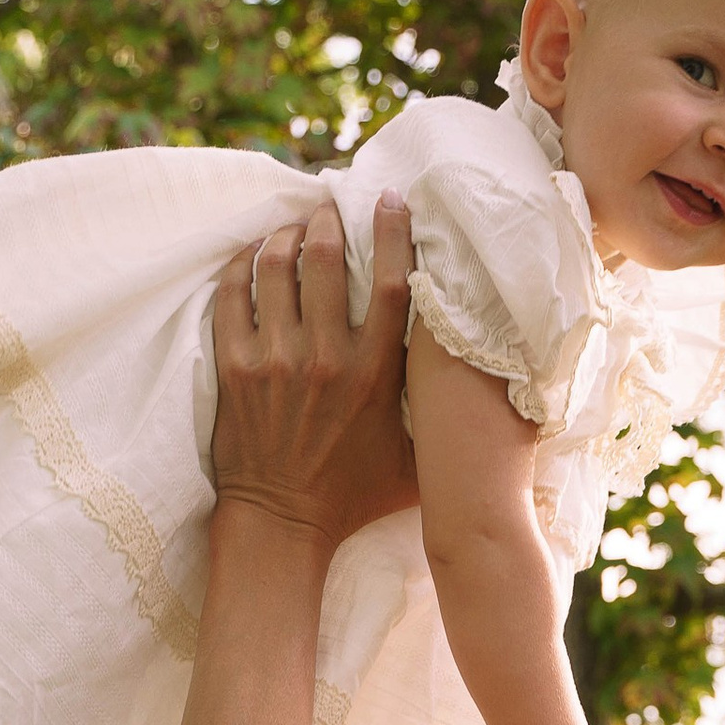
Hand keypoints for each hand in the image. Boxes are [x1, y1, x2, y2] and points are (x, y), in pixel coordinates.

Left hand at [208, 192, 417, 548]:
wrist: (283, 525)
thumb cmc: (355, 496)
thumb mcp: (417, 462)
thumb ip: (444, 418)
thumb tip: (492, 387)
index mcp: (375, 375)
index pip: (392, 281)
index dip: (393, 230)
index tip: (390, 199)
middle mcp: (325, 359)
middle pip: (325, 257)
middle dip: (327, 220)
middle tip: (328, 208)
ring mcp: (274, 361)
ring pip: (276, 266)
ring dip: (283, 235)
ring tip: (291, 228)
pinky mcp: (234, 369)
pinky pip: (233, 294)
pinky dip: (242, 265)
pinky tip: (253, 255)